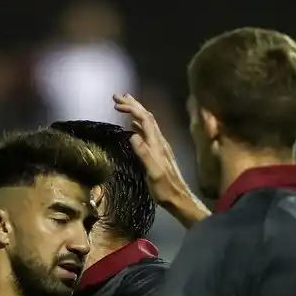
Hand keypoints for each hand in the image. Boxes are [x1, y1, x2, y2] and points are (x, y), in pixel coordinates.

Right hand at [113, 93, 209, 220]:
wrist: (179, 198)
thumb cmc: (165, 189)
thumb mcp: (153, 173)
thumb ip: (144, 154)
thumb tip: (132, 135)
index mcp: (157, 144)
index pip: (145, 119)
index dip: (132, 108)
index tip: (117, 103)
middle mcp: (160, 141)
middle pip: (147, 116)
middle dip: (133, 104)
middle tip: (117, 96)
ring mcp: (160, 146)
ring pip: (147, 122)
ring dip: (135, 111)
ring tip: (123, 105)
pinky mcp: (158, 152)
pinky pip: (147, 132)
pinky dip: (138, 124)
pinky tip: (133, 125)